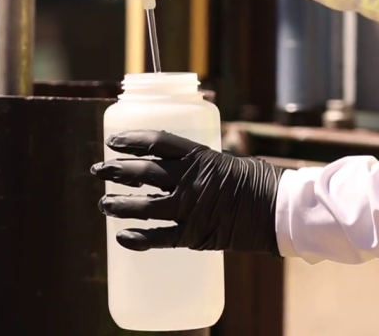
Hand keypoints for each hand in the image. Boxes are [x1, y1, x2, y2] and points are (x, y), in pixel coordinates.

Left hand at [92, 130, 283, 254]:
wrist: (279, 211)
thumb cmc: (260, 183)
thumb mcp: (231, 161)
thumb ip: (204, 166)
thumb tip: (185, 169)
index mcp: (199, 157)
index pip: (156, 142)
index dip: (131, 140)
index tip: (113, 141)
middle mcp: (189, 180)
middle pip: (143, 171)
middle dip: (116, 170)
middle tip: (98, 170)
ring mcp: (189, 208)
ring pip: (143, 205)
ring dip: (119, 204)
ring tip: (103, 203)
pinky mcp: (193, 234)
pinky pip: (158, 237)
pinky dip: (138, 238)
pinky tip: (122, 237)